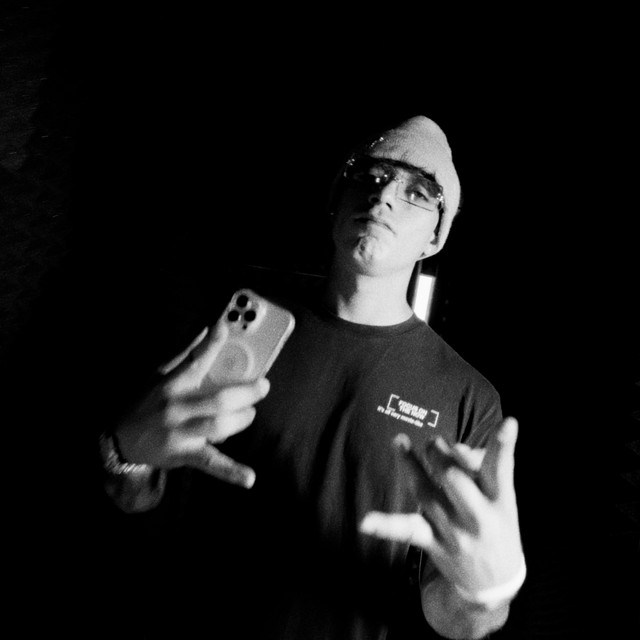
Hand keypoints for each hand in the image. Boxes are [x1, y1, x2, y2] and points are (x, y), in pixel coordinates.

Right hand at [114, 322, 268, 487]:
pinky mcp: (183, 455)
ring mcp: (180, 433)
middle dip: (245, 392)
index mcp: (170, 385)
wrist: (121, 439)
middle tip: (263, 386)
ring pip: (217, 426)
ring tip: (250, 413)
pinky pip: (210, 463)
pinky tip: (249, 478)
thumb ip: (184, 355)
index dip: (209, 345)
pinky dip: (231, 472)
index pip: (193, 361)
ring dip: (241, 419)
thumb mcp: (158, 376)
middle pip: (216, 399)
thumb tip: (207, 331)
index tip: (223, 328)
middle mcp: (175, 408)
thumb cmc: (146, 402)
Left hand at [360, 418, 523, 596]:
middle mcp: (479, 517)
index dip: (503, 445)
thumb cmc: (495, 523)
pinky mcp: (434, 544)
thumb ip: (477, 467)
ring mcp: (455, 532)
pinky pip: (407, 531)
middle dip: (440, 455)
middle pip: (455, 478)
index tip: (509, 422)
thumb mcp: (500, 497)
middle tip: (433, 442)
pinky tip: (365, 522)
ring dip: (410, 465)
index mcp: (501, 500)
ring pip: (426, 493)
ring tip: (399, 441)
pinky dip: (385, 526)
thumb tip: (451, 448)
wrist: (493, 582)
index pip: (502, 468)